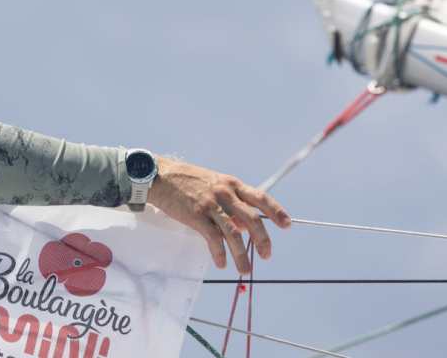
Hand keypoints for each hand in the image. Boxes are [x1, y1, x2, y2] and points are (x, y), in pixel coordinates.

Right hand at [146, 156, 289, 273]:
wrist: (160, 177)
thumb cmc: (186, 180)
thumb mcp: (213, 183)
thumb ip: (230, 201)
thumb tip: (242, 226)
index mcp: (231, 184)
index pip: (260, 197)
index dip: (276, 211)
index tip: (287, 224)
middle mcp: (224, 193)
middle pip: (252, 219)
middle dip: (262, 239)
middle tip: (266, 254)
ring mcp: (210, 204)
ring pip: (234, 233)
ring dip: (242, 254)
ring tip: (245, 270)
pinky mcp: (196, 216)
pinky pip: (213, 238)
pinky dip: (219, 253)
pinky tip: (221, 263)